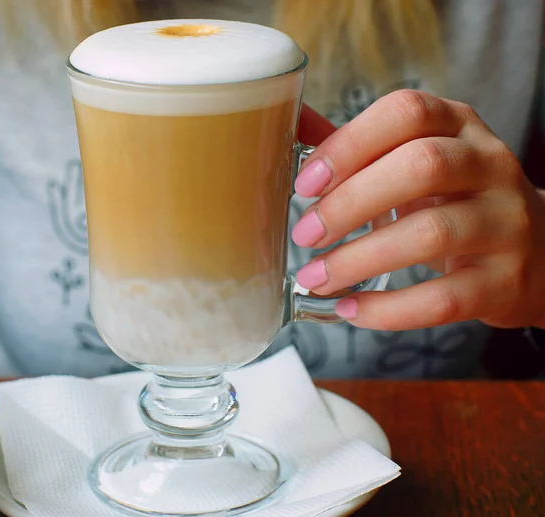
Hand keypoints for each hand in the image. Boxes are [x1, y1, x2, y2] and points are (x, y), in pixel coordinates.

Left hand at [293, 91, 544, 330]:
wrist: (536, 253)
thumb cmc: (456, 201)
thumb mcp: (418, 158)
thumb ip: (360, 147)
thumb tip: (292, 123)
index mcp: (459, 126)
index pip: (406, 113)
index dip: (349, 144)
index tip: (305, 183)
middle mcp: (490, 165)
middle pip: (420, 167)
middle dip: (349, 203)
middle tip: (305, 234)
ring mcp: (505, 223)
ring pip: (430, 234)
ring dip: (359, 259)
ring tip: (316, 277)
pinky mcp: (505, 281)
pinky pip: (443, 299)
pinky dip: (388, 309)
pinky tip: (350, 309)